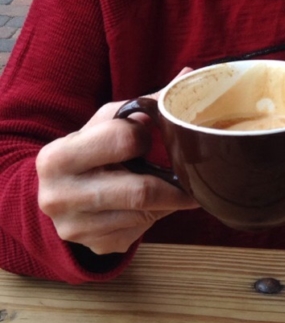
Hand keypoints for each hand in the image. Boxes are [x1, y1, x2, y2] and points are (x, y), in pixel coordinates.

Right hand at [36, 76, 198, 255]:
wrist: (56, 191)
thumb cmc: (88, 149)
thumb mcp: (106, 122)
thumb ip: (144, 104)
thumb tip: (187, 75)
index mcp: (58, 157)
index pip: (122, 140)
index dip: (143, 136)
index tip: (150, 136)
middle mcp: (59, 197)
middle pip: (140, 190)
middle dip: (171, 181)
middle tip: (189, 173)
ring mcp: (76, 229)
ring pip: (145, 214)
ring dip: (166, 201)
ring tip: (173, 186)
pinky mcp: (96, 247)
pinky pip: (141, 232)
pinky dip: (154, 217)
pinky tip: (151, 205)